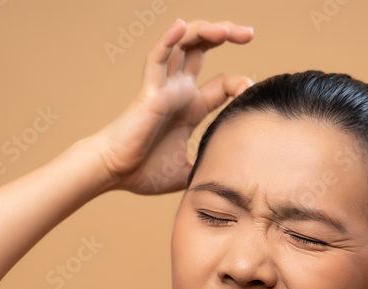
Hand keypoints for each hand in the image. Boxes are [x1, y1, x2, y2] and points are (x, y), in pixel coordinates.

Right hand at [95, 19, 253, 193]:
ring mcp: (164, 87)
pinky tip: (181, 26)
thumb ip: (206, 169)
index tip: (251, 91)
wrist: (116, 174)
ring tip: (227, 30)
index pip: (222, 83)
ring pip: (184, 45)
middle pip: (203, 49)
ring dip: (205, 31)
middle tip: (249, 33)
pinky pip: (157, 58)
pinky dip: (168, 40)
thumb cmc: (144, 172)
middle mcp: (178, 90)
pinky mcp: (149, 90)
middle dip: (227, 35)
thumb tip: (226, 182)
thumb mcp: (188, 172)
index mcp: (190, 107)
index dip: (240, 83)